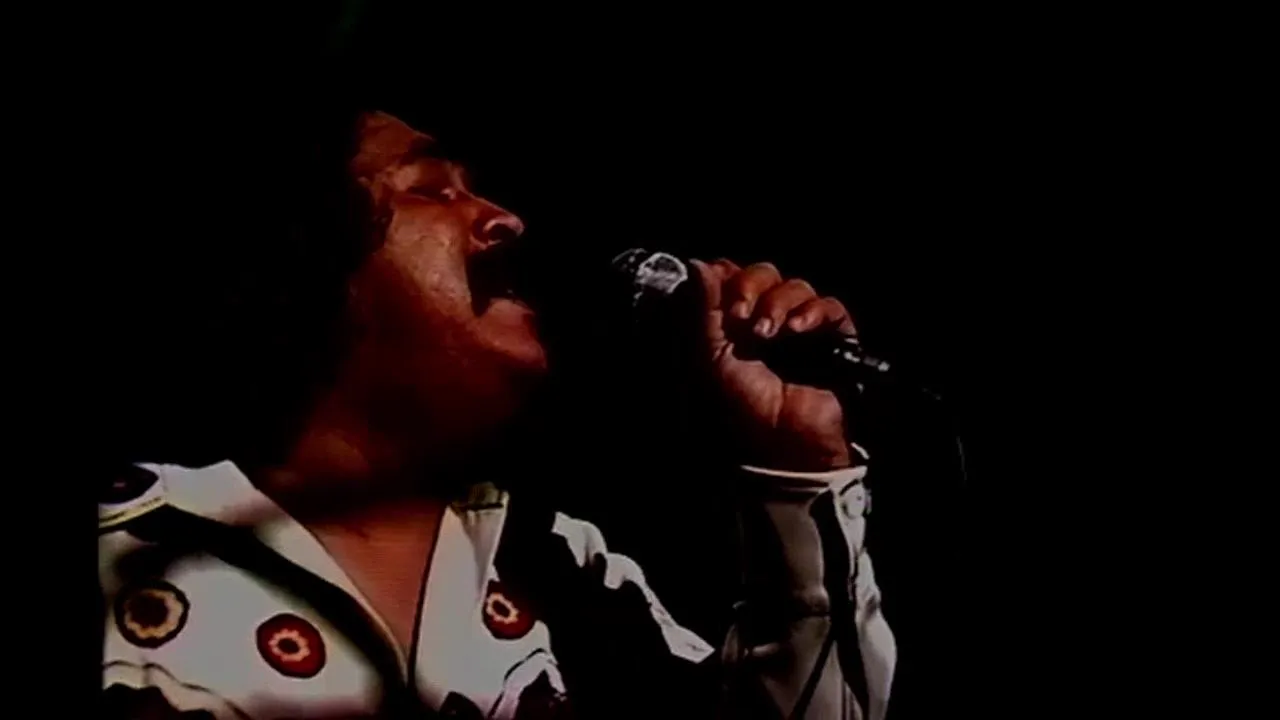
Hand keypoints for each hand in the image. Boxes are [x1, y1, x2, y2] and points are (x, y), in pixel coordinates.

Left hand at [690, 259, 856, 471]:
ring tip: (768, 333)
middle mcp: (768, 319)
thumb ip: (705, 310)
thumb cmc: (745, 408)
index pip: (734, 277)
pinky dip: (813, 311)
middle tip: (739, 314)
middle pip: (764, 274)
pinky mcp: (834, 337)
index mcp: (735, 323)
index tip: (718, 285)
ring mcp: (803, 328)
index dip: (727, 274)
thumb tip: (697, 264)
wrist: (786, 443)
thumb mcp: (712, 359)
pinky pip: (830, 306)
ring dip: (778, 303)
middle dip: (750, 286)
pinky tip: (798, 329)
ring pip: (795, 286)